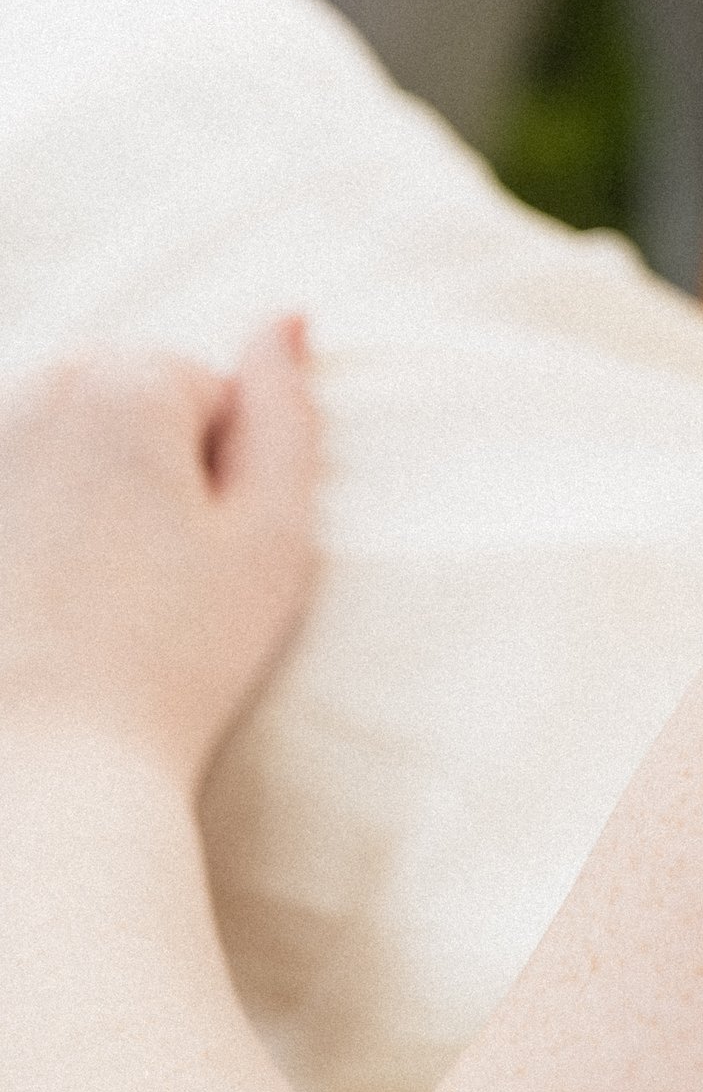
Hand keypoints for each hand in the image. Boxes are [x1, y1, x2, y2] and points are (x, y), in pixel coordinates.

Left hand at [0, 320, 319, 789]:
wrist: (36, 775)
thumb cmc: (172, 663)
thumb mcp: (275, 535)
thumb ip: (286, 410)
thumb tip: (283, 316)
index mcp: (123, 384)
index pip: (204, 392)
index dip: (220, 478)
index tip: (195, 560)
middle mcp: (26, 394)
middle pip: (121, 404)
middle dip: (142, 472)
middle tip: (143, 585)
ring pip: (56, 445)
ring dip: (78, 499)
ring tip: (83, 601)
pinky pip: (12, 491)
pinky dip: (25, 532)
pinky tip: (33, 603)